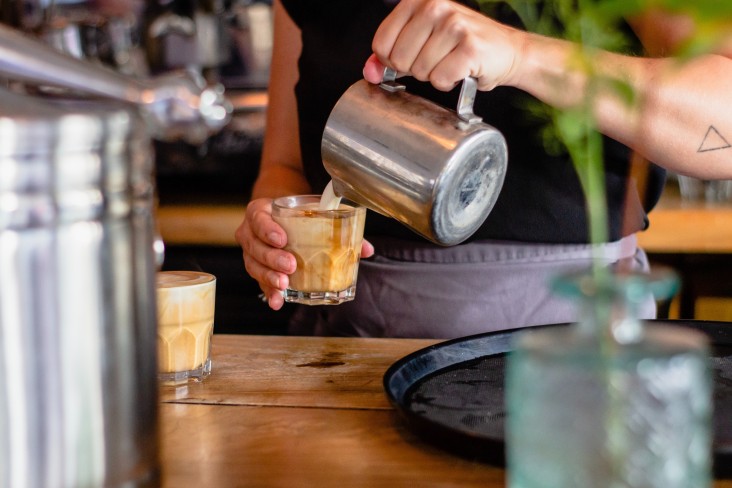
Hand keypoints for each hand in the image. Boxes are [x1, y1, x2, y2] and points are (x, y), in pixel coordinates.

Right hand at [235, 198, 375, 309]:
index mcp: (261, 212)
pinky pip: (260, 281)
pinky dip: (270, 292)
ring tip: (285, 285)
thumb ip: (339, 227)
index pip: (258, 219)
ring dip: (269, 277)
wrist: (279, 216)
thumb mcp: (312, 212)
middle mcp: (251, 232)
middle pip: (255, 247)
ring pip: (254, 266)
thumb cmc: (296, 214)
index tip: (282, 239)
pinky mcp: (258, 269)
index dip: (267, 230)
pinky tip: (277, 301)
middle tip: (291, 266)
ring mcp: (252, 252)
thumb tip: (366, 249)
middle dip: (272, 258)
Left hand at [363, 0, 521, 90]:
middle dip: (416, 69)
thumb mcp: (421, 43)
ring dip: (435, 76)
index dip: (393, 61)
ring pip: (420, 72)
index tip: (413, 56)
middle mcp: (435, 6)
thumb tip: (370, 72)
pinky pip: (440, 79)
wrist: (507, 51)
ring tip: (451, 62)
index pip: (380, 44)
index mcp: (418, 0)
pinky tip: (461, 70)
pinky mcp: (469, 47)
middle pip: (399, 60)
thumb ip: (390, 56)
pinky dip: (449, 82)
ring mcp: (454, 24)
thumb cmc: (462, 46)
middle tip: (438, 59)